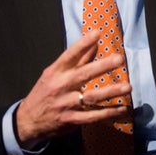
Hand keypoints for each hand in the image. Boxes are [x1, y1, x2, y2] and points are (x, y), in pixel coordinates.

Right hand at [14, 31, 131, 149]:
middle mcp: (60, 86)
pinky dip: (109, 113)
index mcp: (55, 72)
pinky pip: (93, 116)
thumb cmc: (45, 92)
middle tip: (119, 59)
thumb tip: (95, 42)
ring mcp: (66, 104)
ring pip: (91, 97)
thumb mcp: (54, 73)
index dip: (83, 43)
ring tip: (128, 86)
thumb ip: (77, 59)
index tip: (97, 33)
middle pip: (83, 74)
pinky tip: (122, 109)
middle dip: (102, 66)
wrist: (27, 121)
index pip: (70, 55)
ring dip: (111, 91)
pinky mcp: (71, 120)